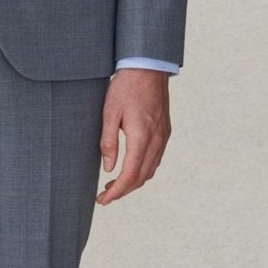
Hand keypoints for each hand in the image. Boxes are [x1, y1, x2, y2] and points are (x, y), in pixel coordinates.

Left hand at [96, 67, 171, 205]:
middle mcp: (156, 140)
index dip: (116, 192)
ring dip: (133, 182)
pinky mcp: (165, 131)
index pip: (129, 176)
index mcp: (141, 137)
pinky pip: (156, 159)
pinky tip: (130, 167)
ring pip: (150, 170)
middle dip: (123, 191)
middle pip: (141, 177)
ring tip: (114, 184)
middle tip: (104, 196)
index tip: (102, 200)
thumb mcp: (109, 113)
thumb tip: (108, 168)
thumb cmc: (126, 87)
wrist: (148, 67)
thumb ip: (108, 142)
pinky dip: (143, 170)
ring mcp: (163, 136)